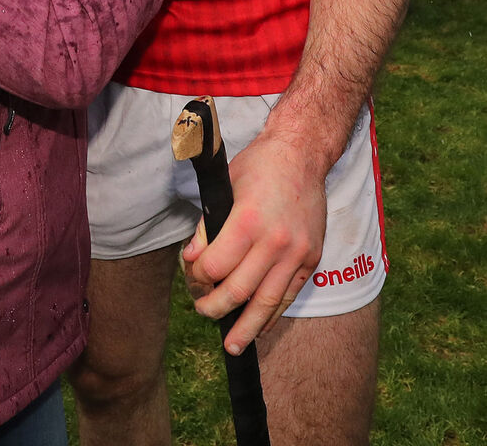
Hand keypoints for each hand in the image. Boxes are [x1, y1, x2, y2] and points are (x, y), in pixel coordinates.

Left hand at [181, 129, 326, 353]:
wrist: (303, 155)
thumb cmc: (259, 166)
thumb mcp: (225, 187)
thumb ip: (207, 226)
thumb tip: (190, 259)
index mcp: (249, 220)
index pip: (217, 265)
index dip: (199, 276)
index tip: (193, 275)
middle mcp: (276, 241)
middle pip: (240, 291)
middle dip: (216, 307)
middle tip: (203, 311)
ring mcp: (297, 253)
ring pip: (268, 302)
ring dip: (247, 327)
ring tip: (232, 345)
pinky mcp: (311, 258)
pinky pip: (289, 294)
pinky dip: (273, 314)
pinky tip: (260, 326)